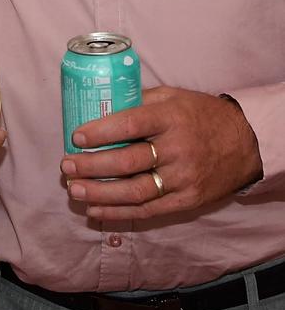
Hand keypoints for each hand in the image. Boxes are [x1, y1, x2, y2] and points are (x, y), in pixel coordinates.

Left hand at [60, 86, 262, 220]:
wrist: (243, 142)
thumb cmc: (200, 114)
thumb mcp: (172, 96)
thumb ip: (140, 101)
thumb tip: (101, 105)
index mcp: (170, 117)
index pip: (129, 125)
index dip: (100, 133)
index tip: (76, 137)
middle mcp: (176, 149)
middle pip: (127, 162)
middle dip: (92, 166)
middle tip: (66, 167)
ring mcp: (182, 178)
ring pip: (134, 191)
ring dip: (100, 194)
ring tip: (75, 191)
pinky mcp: (187, 200)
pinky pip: (148, 210)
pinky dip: (119, 213)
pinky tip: (96, 211)